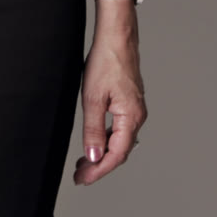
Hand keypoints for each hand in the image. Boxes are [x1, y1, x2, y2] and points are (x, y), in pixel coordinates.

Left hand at [73, 7, 145, 183]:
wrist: (117, 36)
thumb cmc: (106, 62)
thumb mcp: (92, 98)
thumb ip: (93, 130)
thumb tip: (93, 157)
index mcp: (131, 118)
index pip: (116, 155)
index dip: (98, 170)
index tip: (82, 179)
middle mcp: (137, 117)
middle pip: (119, 151)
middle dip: (99, 166)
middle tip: (79, 176)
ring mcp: (135, 110)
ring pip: (119, 141)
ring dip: (102, 153)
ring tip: (83, 163)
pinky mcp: (129, 103)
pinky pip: (120, 129)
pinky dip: (106, 139)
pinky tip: (95, 142)